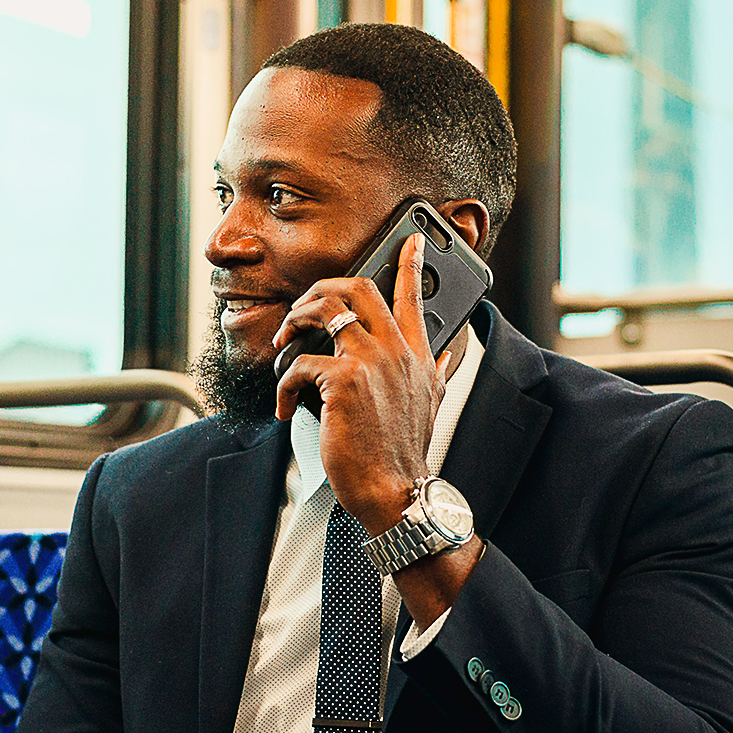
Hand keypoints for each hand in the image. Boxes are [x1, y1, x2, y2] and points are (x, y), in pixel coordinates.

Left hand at [273, 233, 450, 534]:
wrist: (396, 491)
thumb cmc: (403, 452)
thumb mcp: (431, 403)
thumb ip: (438, 370)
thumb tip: (449, 351)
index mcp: (417, 355)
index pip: (414, 298)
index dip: (412, 264)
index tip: (410, 241)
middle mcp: (396, 351)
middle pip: (359, 287)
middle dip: (321, 287)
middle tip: (304, 307)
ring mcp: (370, 362)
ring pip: (326, 309)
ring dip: (295, 319)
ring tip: (285, 340)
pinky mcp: (342, 381)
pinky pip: (300, 362)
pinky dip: (284, 383)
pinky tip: (284, 406)